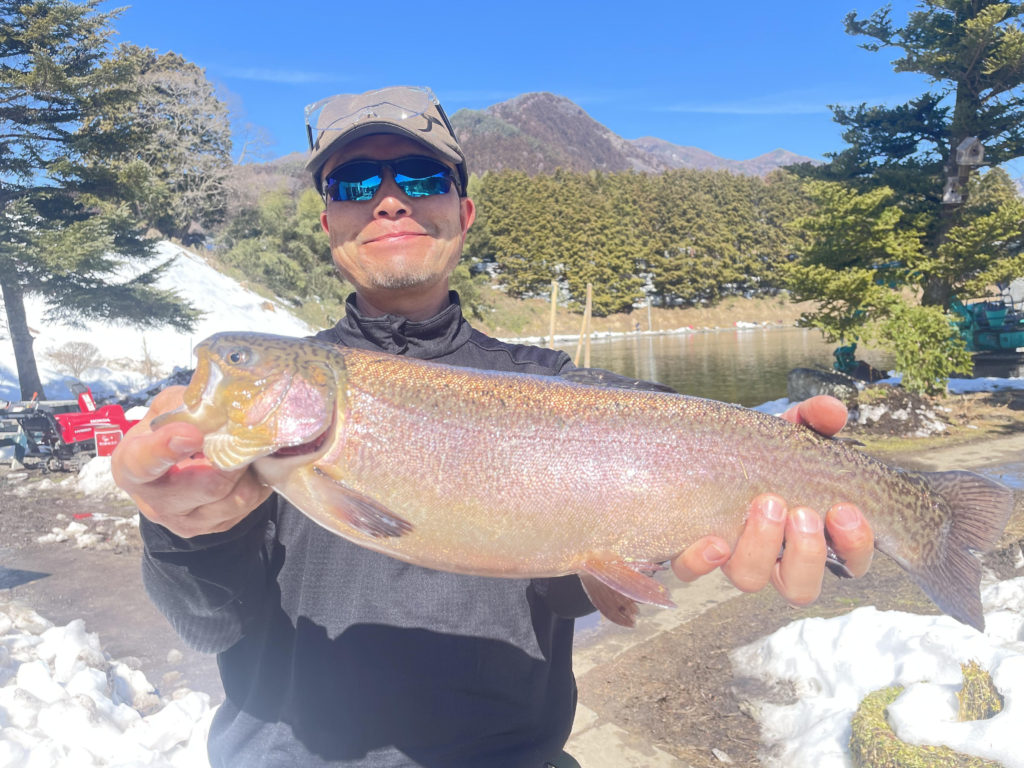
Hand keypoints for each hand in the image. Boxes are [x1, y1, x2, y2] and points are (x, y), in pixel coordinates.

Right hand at [111, 386, 271, 537]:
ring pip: (239, 497)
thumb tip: (219, 405)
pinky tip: (250, 465)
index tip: (192, 434)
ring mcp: (189, 522)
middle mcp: (157, 503)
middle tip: (247, 435)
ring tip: (248, 448)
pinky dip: (258, 480)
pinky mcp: (217, 527)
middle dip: (235, 458)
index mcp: (132, 467)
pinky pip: (253, 504)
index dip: (167, 448)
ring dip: (252, 470)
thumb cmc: (166, 433)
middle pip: (210, 486)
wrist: (171, 470)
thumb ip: (184, 406)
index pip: (144, 463)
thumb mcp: (165, 409)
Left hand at [670, 395, 873, 604]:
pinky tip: (712, 540)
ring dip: (761, 547)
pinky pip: (690, 572)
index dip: (854, 546)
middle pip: (800, 587)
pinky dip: (701, 562)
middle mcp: (776, 558)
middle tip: (801, 512)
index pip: (850, 562)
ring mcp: (734, 558)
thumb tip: (833, 411)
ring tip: (765, 503)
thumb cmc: (765, 449)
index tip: (845, 510)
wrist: (712, 447)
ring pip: (751, 580)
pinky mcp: (693, 554)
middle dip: (806, 552)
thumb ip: (815, 418)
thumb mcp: (793, 430)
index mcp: (814, 534)